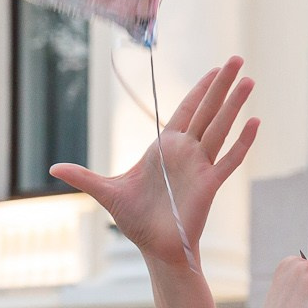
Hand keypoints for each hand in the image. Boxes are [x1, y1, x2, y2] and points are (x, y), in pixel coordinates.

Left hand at [51, 56, 258, 268]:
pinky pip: (230, 159)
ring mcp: (200, 166)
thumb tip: (53, 167)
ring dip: (234, 105)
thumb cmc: (135, 220)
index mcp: (165, 148)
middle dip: (221, 85)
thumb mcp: (105, 192)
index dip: (200, 89)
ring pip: (221, 128)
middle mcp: (186, 152)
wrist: (153, 248)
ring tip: (249, 80)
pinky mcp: (209, 184)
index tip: (214, 70)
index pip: (187, 110)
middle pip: (207, 110)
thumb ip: (83, 176)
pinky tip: (255, 123)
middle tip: (237, 59)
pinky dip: (243, 142)